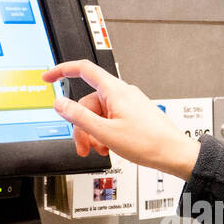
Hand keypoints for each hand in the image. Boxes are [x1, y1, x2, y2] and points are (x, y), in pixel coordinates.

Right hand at [42, 60, 201, 178]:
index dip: (62, 71)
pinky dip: (105, 133)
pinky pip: (111, 119)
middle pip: (88, 103)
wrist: (174, 154)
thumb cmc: (149, 143)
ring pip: (99, 114)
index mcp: (114, 91)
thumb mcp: (106, 132)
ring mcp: (129, 104)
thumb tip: (60, 104)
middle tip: (83, 146)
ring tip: (100, 149)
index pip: (83, 69)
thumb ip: (79, 117)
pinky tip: (110, 147)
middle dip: (82, 126)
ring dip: (94, 133)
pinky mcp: (134, 114)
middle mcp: (122, 93)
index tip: (48, 78)